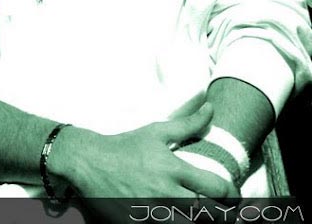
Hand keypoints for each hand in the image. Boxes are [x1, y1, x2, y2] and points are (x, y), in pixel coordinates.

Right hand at [52, 103, 235, 222]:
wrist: (89, 162)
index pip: (216, 187)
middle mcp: (165, 193)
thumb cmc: (126, 145)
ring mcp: (150, 212)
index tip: (232, 196)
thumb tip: (211, 108)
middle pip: (208, 214)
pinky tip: (177, 219)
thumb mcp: (156, 131)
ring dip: (196, 221)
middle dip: (220, 215)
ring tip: (198, 216)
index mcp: (173, 168)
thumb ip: (188, 123)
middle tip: (223, 212)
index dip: (231, 194)